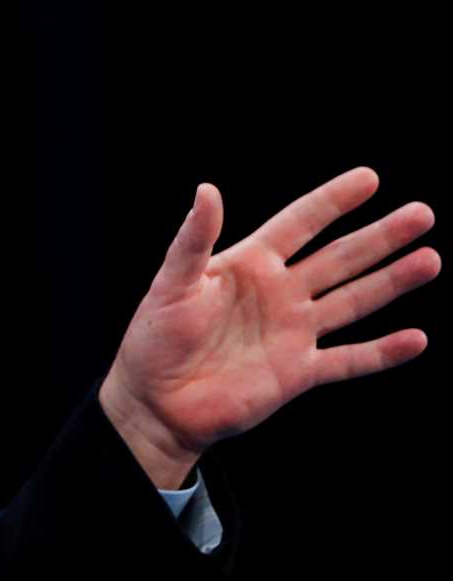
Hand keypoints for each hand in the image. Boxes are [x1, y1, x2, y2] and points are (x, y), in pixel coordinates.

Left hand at [99, 168, 438, 487]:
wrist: (156, 402)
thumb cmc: (154, 338)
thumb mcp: (171, 283)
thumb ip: (194, 239)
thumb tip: (207, 189)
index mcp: (249, 264)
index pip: (299, 224)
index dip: (332, 201)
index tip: (369, 178)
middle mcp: (279, 293)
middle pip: (339, 258)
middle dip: (380, 237)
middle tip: (422, 214)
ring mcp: (292, 332)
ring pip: (353, 301)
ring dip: (391, 282)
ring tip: (430, 259)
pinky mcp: (298, 372)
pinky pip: (348, 360)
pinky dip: (382, 351)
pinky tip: (416, 338)